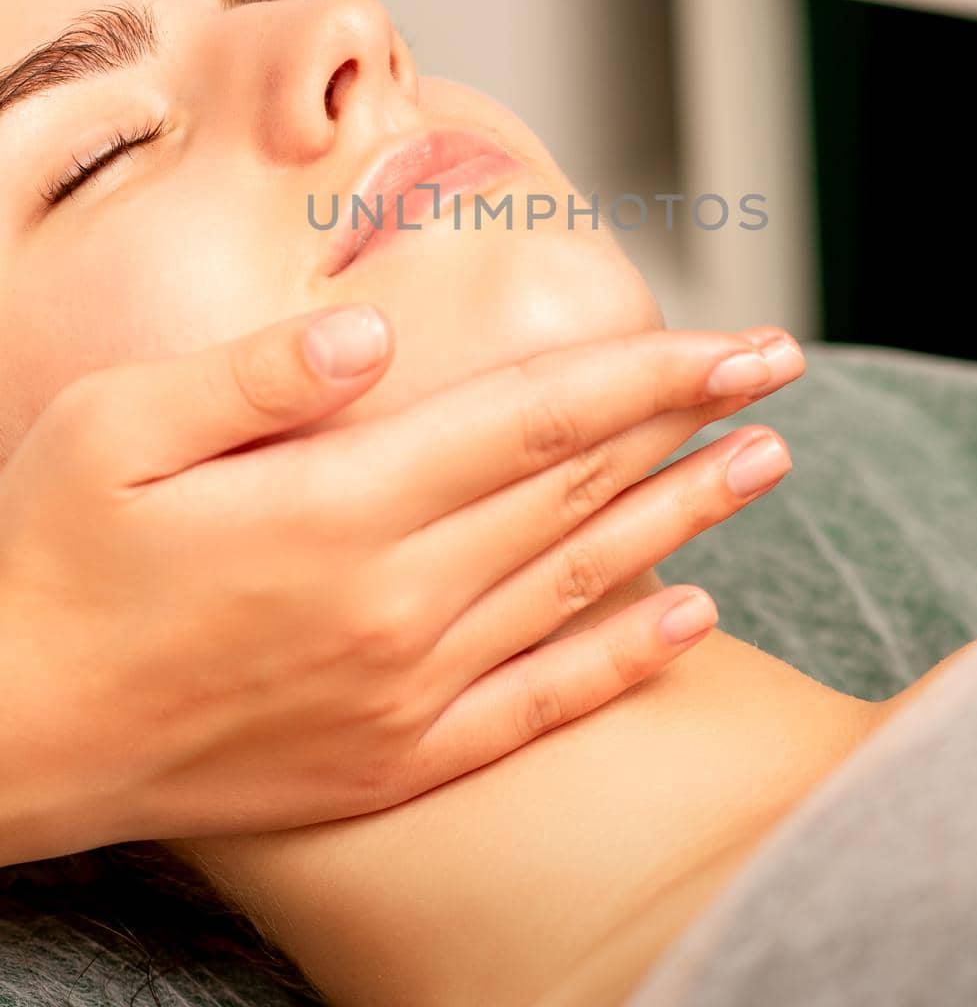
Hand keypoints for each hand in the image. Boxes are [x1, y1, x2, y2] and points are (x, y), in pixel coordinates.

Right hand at [0, 305, 802, 860]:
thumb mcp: (114, 429)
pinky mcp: (389, 760)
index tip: (740, 339)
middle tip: (778, 375)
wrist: (4, 738)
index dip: (651, 372)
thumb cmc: (46, 563)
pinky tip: (690, 620)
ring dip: (685, 521)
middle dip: (692, 423)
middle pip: (579, 492)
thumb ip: (257, 374)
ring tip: (765, 469)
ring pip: (580, 587)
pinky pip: (537, 707)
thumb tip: (378, 338)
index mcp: (337, 507)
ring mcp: (401, 693)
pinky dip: (621, 659)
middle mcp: (393, 603)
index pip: (537, 419)